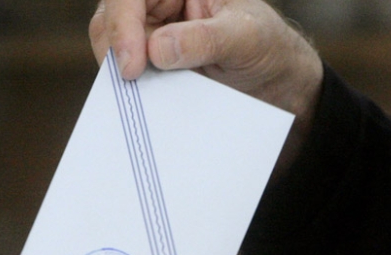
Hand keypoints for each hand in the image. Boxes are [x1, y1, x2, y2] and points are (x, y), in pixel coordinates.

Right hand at [89, 0, 322, 167]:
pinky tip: (138, 108)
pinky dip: (128, 93)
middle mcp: (160, 5)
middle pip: (111, 19)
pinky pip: (127, 78)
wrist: (279, 88)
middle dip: (114, 50)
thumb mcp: (247, 38)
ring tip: (136, 100)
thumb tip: (157, 49)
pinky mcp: (151, 68)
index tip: (132, 66)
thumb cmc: (269, 49)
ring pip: (113, 50)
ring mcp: (151, 36)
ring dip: (119, 75)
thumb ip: (206, 39)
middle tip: (129, 84)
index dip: (123, 25)